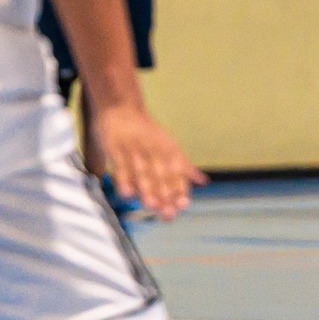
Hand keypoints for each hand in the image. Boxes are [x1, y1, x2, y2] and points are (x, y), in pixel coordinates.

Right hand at [90, 100, 208, 219]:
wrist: (121, 105)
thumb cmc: (145, 130)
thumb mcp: (168, 144)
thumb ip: (184, 165)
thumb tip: (203, 182)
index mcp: (167, 149)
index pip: (176, 172)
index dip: (179, 188)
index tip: (183, 205)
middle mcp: (153, 149)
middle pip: (160, 174)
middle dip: (165, 194)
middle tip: (168, 214)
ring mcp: (134, 149)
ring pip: (142, 171)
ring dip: (147, 189)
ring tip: (152, 205)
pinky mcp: (115, 148)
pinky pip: (120, 166)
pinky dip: (124, 179)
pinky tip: (127, 194)